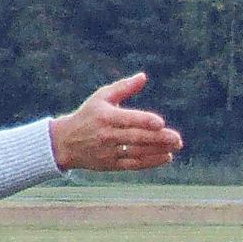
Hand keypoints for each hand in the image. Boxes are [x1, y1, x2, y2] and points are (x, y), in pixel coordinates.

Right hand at [49, 72, 183, 171]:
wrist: (64, 142)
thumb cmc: (88, 115)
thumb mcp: (101, 97)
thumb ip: (123, 88)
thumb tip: (143, 77)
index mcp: (105, 117)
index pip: (127, 119)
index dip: (144, 121)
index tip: (160, 123)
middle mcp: (106, 135)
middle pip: (136, 138)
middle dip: (158, 139)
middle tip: (177, 139)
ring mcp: (108, 152)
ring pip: (137, 152)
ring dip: (158, 150)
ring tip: (175, 146)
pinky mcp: (110, 165)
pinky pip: (133, 165)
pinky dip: (150, 162)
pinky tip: (166, 156)